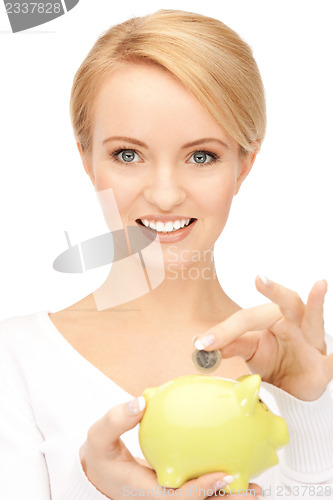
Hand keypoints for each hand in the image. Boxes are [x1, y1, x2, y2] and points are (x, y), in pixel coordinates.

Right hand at [79, 396, 260, 498]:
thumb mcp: (99, 437)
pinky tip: (238, 473)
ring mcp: (170, 497)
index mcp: (146, 492)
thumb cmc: (101, 456)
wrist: (100, 472)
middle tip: (254, 491)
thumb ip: (116, 420)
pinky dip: (221, 486)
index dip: (202, 489)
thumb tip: (139, 403)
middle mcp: (162, 499)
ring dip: (230, 498)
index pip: (177, 496)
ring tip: (257, 489)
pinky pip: (201, 491)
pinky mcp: (176, 491)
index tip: (224, 474)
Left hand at [194, 277, 332, 400]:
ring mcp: (311, 343)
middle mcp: (294, 324)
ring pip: (314, 321)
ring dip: (317, 303)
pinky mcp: (321, 368)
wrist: (292, 389)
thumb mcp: (249, 350)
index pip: (247, 319)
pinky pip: (332, 363)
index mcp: (273, 318)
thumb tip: (202, 344)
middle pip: (286, 302)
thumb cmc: (272, 360)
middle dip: (274, 290)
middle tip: (259, 279)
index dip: (224, 331)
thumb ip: (230, 344)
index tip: (203, 343)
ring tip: (320, 285)